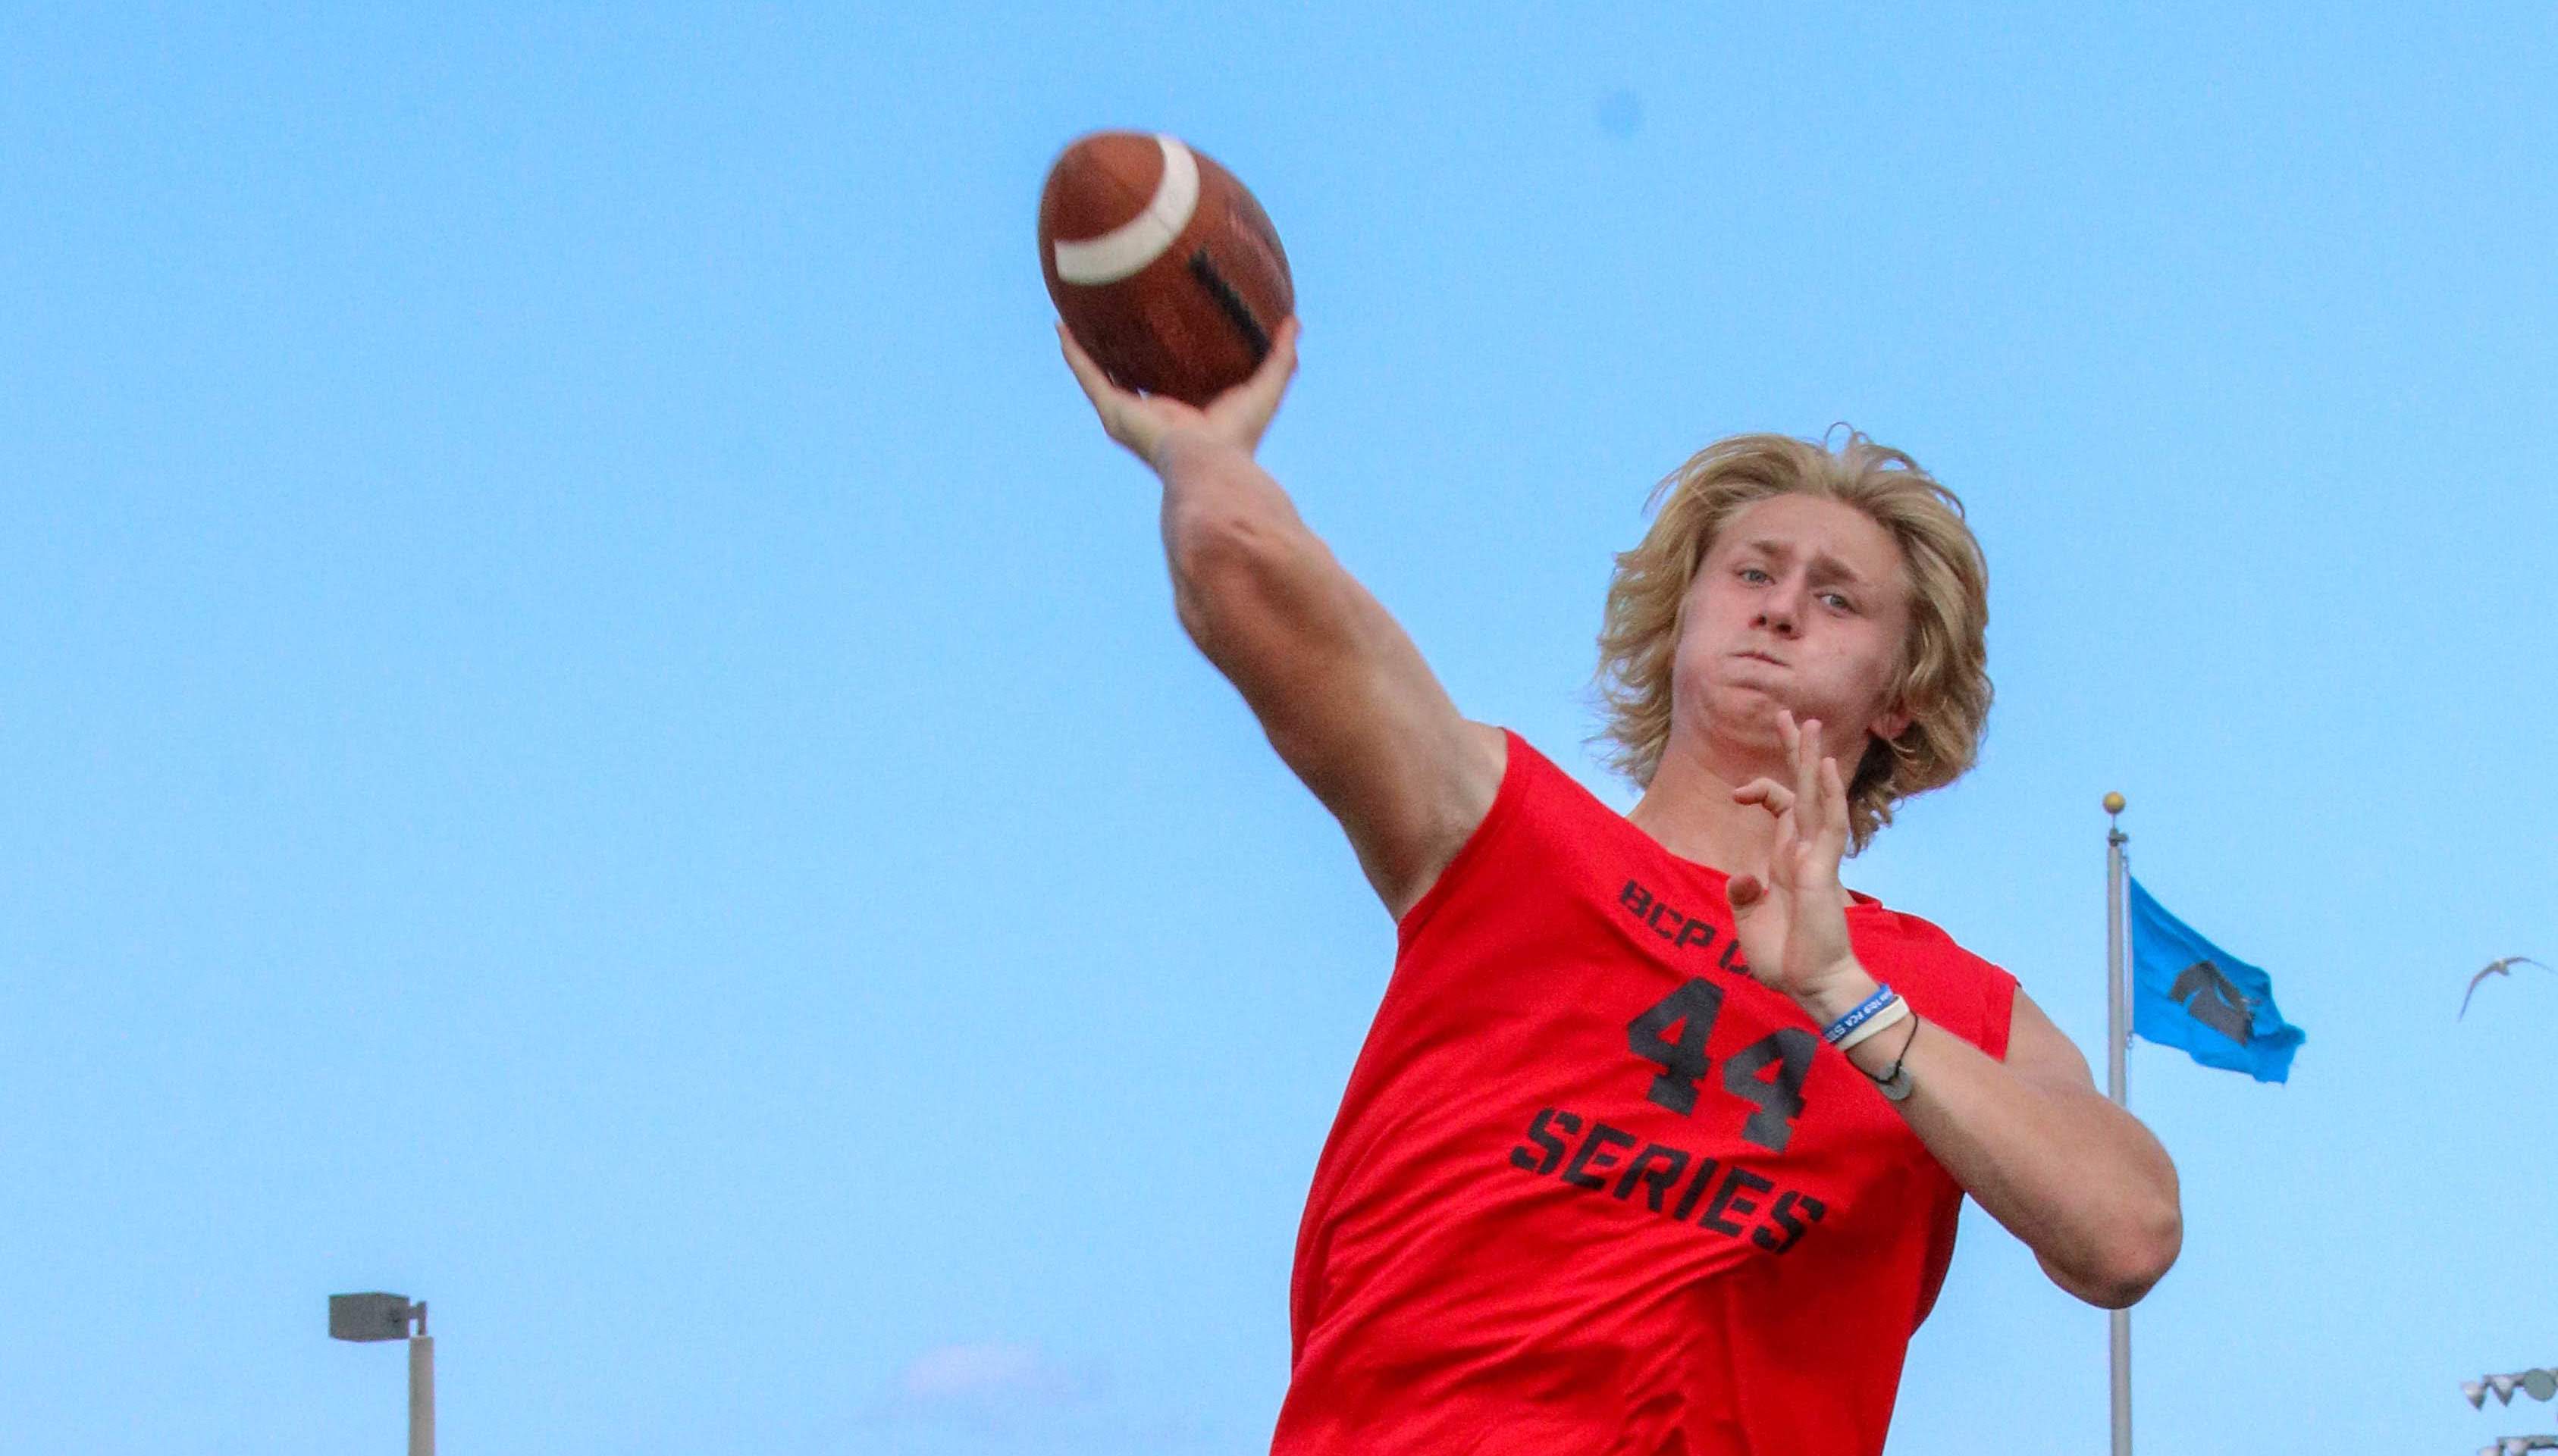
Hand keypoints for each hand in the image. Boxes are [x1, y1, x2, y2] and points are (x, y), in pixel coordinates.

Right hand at [1057, 316, 1300, 469]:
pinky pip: (1088, 375)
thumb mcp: (1265, 388)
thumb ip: (1281, 357)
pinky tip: (1061, 328)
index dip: (1163, 360)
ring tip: (1072, 322)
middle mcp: (1150, 415)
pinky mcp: (1112, 411)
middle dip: (1119, 354)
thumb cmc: (1237, 438)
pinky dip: (1073, 353)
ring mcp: (1127, 414)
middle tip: (1110, 321)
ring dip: (1085, 351)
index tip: (1160, 332)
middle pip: (1129, 379)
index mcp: (1182, 415)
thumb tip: (1295, 321)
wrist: (1207, 462)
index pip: (1169, 383)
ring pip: (1100, 376)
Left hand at [1725, 710, 1872, 1018]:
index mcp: (1786, 858)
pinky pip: (1827, 825)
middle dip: (1794, 752)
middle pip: (1799, 788)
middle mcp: (1803, 850)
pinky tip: (1825, 767)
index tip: (1737, 793)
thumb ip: (1743, 895)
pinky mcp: (1823, 870)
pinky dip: (1827, 795)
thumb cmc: (1786, 958)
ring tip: (1811, 722)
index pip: (1779, 807)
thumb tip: (1742, 877)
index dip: (1761, 789)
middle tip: (1789, 715)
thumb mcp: (1750, 922)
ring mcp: (1815, 857)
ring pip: (1816, 797)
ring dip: (1813, 760)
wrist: (1810, 985)